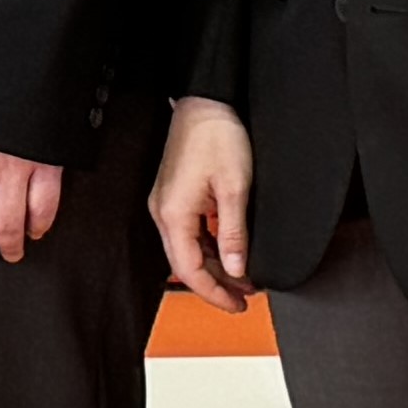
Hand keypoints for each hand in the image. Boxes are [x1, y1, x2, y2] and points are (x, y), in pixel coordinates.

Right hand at [150, 96, 256, 312]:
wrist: (205, 103)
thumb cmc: (216, 136)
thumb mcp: (235, 188)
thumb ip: (234, 233)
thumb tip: (237, 268)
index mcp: (174, 214)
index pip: (190, 272)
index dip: (214, 294)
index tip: (237, 305)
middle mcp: (163, 213)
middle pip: (186, 265)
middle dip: (216, 285)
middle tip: (244, 296)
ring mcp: (166, 205)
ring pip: (188, 251)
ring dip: (214, 267)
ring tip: (243, 277)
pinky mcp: (174, 196)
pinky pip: (189, 233)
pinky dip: (209, 248)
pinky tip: (229, 251)